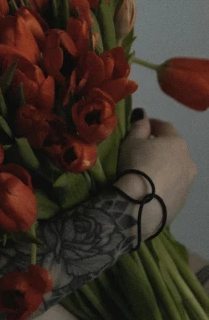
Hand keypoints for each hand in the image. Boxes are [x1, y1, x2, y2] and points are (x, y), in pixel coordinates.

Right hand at [114, 109, 196, 240]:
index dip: (152, 124)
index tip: (141, 126)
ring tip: (148, 170)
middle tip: (143, 149)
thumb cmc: (136, 165)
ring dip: (165, 165)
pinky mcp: (183, 200)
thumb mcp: (131, 141)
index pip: (165, 126)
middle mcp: (188, 160)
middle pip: (174, 148)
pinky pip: (174, 185)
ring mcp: (188, 182)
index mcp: (176, 142)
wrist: (141, 205)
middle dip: (161, 146)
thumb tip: (143, 115)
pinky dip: (165, 182)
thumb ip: (139, 126)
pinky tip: (152, 187)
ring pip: (176, 167)